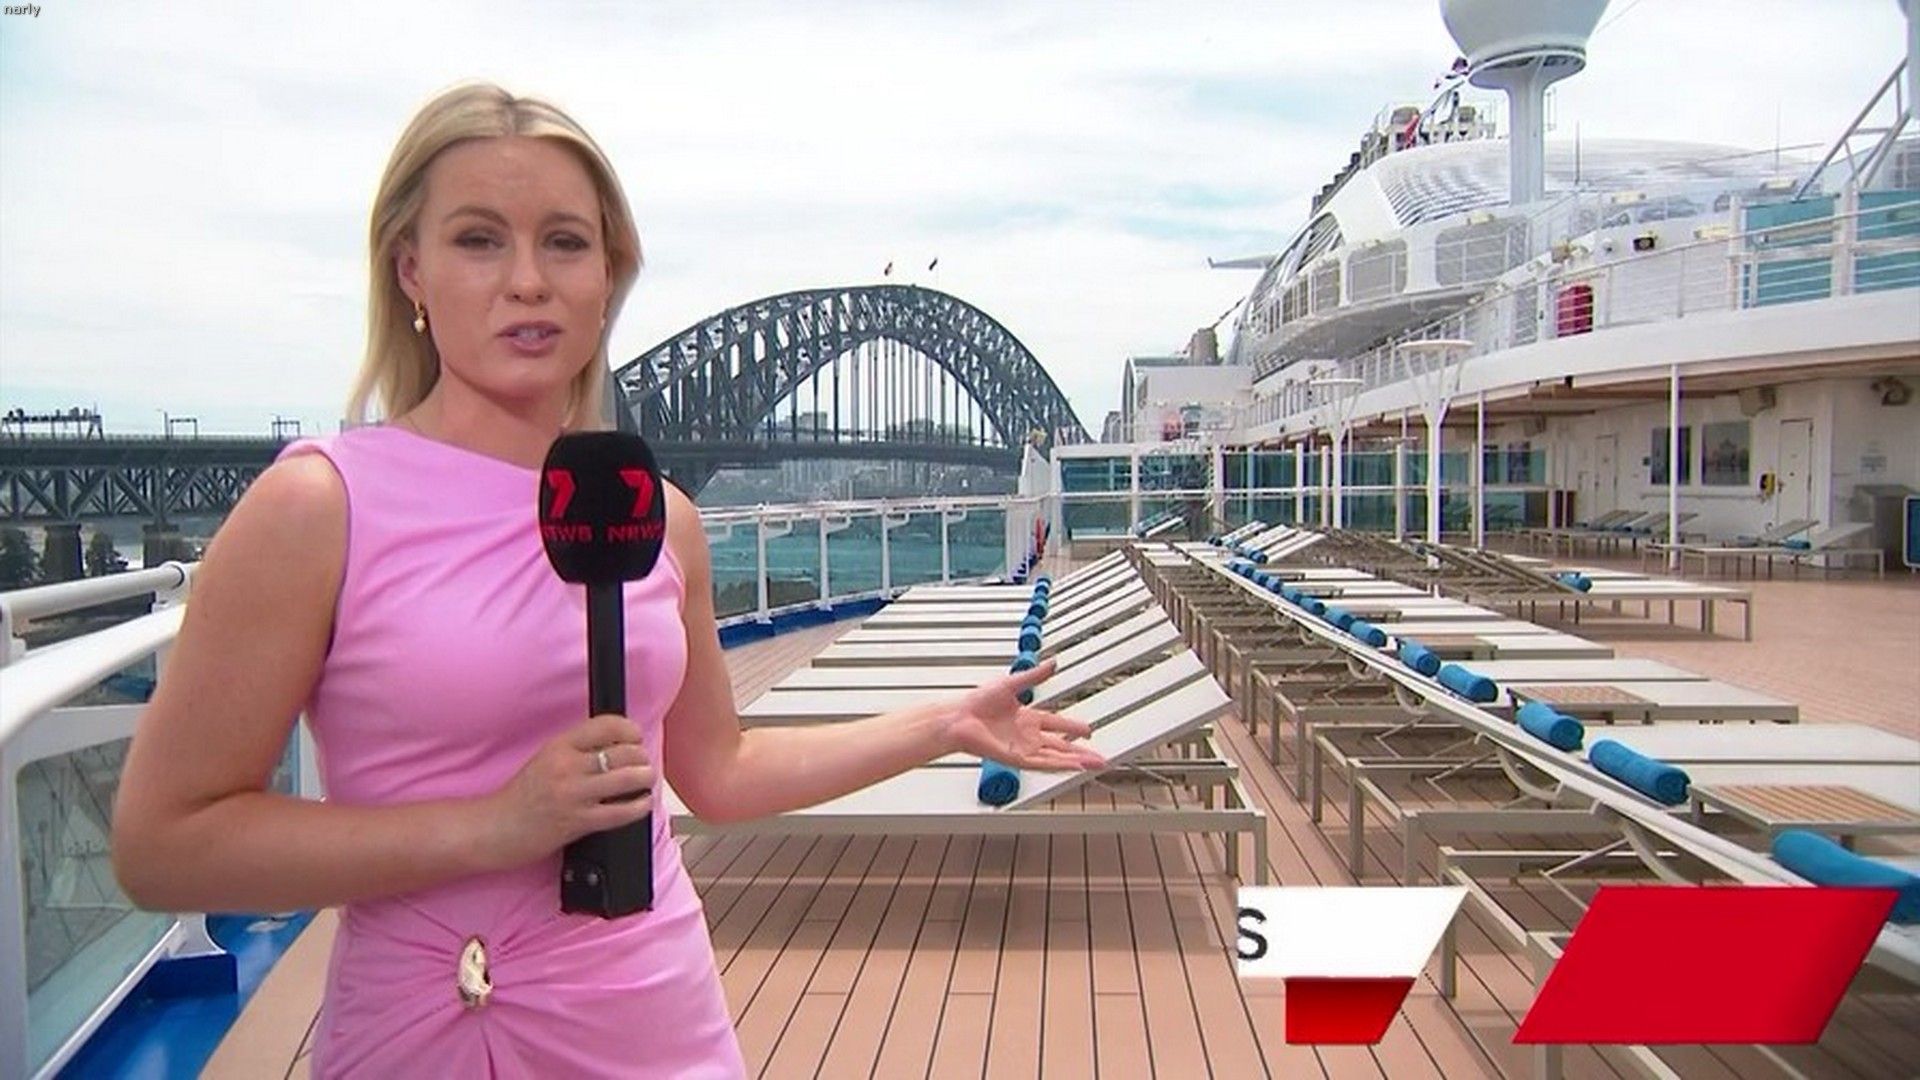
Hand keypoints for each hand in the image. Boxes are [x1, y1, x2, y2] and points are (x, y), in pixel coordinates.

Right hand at [477, 713, 653, 870]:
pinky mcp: (578, 821)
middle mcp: (567, 766)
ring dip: (645, 778)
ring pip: (626, 778)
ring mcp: (573, 794)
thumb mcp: (545, 759)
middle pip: (622, 752)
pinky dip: (638, 806)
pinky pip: (619, 812)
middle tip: (644, 763)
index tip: (635, 736)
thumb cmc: (520, 797)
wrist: (495, 828)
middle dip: (641, 757)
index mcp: (559, 746)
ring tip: (647, 779)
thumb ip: (577, 751)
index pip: (605, 725)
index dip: (629, 729)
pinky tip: (642, 803)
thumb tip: (616, 745)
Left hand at [944, 658, 1107, 770]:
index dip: (1073, 727)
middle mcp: (1027, 736)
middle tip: (1100, 757)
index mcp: (1027, 719)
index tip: (1089, 730)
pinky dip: (1059, 765)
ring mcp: (1023, 749)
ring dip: (1076, 761)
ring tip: (1096, 764)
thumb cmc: (977, 702)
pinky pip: (1043, 764)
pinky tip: (1074, 766)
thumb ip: (1035, 676)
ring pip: (1056, 757)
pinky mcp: (1017, 759)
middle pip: (1061, 745)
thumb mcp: (1012, 683)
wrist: (959, 718)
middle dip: (1082, 751)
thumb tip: (1053, 662)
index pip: (1057, 724)